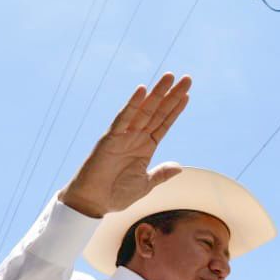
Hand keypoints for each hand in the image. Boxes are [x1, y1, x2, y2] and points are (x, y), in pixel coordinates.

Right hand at [59, 74, 190, 218]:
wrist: (93, 203)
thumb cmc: (116, 194)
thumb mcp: (144, 184)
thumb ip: (160, 174)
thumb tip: (179, 167)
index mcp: (145, 147)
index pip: (164, 123)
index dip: (175, 109)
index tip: (187, 94)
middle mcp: (135, 137)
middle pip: (157, 111)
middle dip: (171, 95)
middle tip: (187, 78)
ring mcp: (123, 136)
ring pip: (143, 110)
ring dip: (157, 93)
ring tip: (170, 77)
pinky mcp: (110, 138)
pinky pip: (123, 118)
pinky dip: (132, 104)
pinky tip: (142, 90)